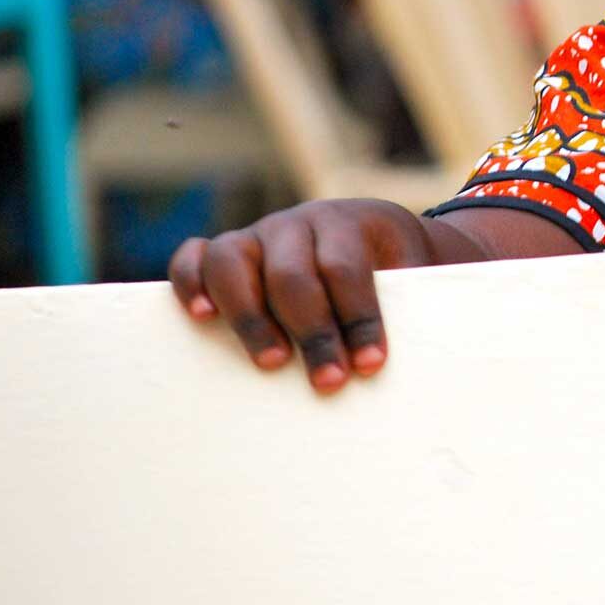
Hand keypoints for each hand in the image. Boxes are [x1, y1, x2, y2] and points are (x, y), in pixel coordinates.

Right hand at [169, 198, 440, 393]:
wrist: (381, 231)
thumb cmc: (397, 267)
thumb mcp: (412, 276)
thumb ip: (405, 306)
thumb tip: (395, 364)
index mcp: (350, 223)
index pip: (346, 269)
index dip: (358, 318)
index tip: (370, 364)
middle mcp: (299, 223)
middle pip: (292, 274)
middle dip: (312, 333)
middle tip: (328, 381)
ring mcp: (258, 233)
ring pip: (234, 260)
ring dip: (251, 316)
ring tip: (273, 362)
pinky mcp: (228, 250)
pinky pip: (194, 257)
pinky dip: (191, 283)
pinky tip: (203, 318)